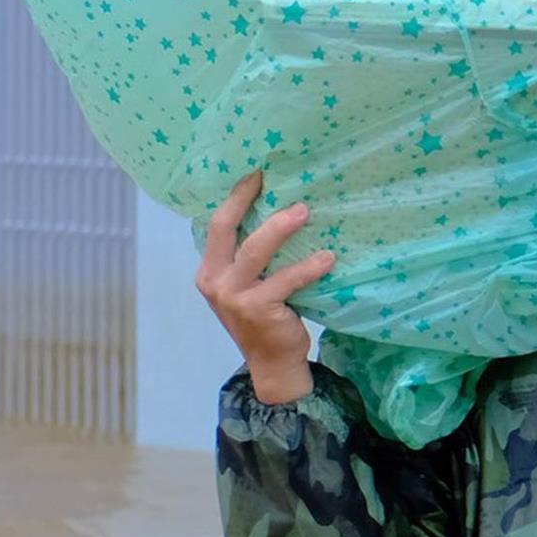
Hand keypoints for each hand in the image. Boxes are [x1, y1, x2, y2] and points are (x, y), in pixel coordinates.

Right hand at [196, 171, 336, 406]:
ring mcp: (233, 296)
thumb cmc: (264, 318)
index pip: (217, 226)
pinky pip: (286, 279)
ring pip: (255, 250)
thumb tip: (278, 212)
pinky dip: (308, 267)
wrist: (272, 363)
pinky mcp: (256, 309)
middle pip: (226, 229)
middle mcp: (214, 281)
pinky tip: (328, 258)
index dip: (234, 197)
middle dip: (246, 200)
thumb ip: (248, 259)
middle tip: (272, 179)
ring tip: (304, 212)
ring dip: (281, 228)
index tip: (255, 173)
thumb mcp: (246, 286)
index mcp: (209, 272)